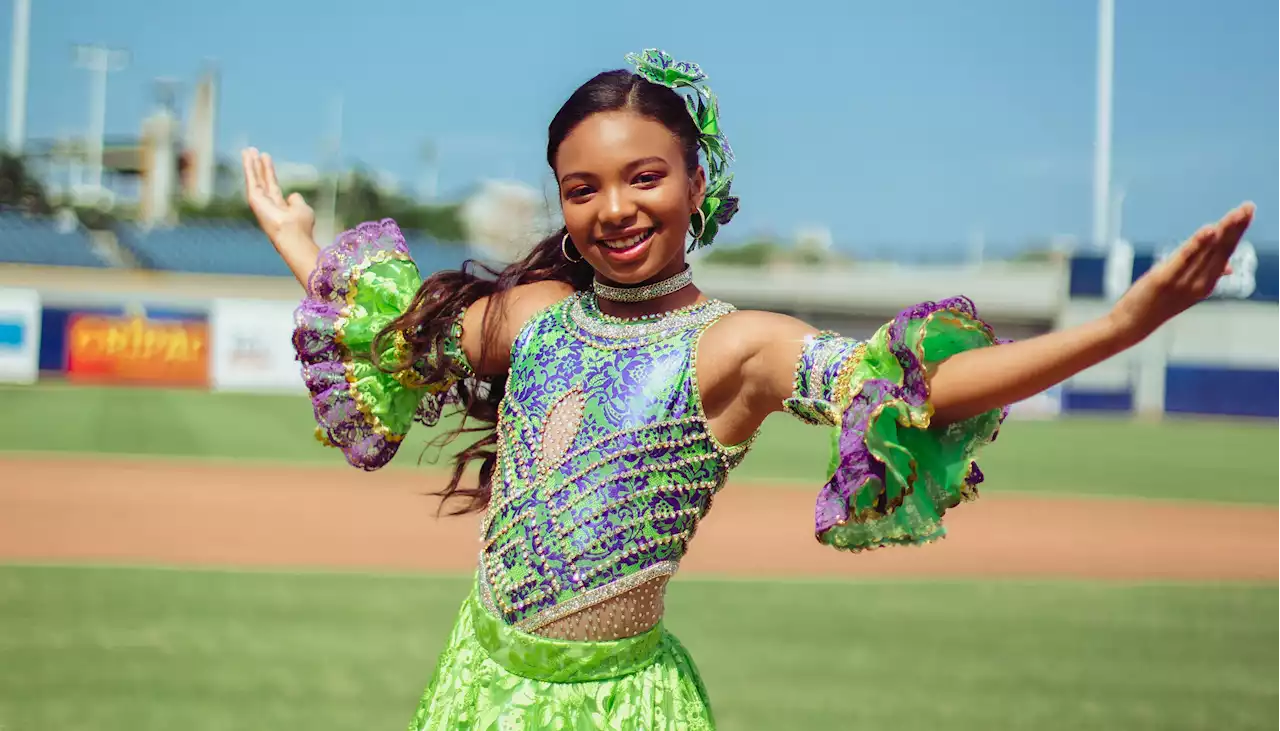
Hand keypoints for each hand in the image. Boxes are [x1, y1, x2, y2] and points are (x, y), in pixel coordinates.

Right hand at [241, 147, 314, 245]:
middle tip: (254, 151)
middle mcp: (268, 204)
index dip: (269, 172)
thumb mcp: (303, 209)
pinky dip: (248, 166)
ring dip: (251, 164)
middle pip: (262, 180)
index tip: (266, 159)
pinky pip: (251, 178)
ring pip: (255, 178)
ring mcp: (260, 202)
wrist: (293, 235)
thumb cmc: (300, 226)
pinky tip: (247, 155)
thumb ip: (296, 201)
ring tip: (249, 149)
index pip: (273, 186)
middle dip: (258, 166)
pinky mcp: (254, 198)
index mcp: (279, 208)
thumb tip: (292, 195)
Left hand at [1107, 202, 1254, 344]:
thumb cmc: (1158, 304)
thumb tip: (1229, 268)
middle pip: (1221, 250)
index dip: (1238, 231)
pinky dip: (1198, 243)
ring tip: (1238, 212)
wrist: (1132, 325)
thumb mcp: (1186, 290)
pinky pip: (1184, 258)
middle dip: (1236, 227)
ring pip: (1208, 251)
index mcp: (1206, 283)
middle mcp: (1199, 283)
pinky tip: (1209, 229)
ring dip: (1224, 230)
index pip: (1226, 252)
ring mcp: (1183, 282)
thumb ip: (1206, 275)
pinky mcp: (1164, 279)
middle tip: (1249, 206)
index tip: (1248, 211)